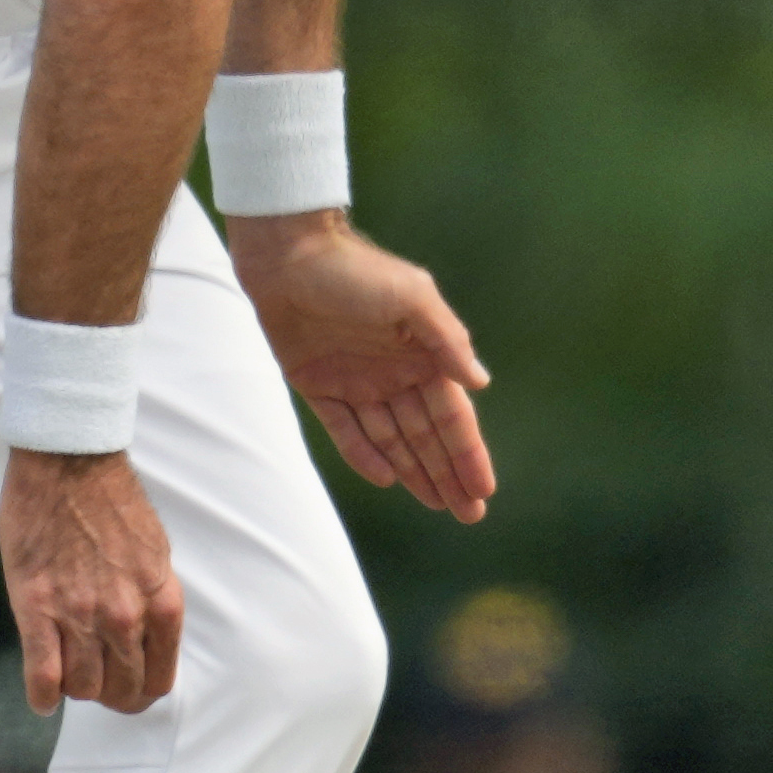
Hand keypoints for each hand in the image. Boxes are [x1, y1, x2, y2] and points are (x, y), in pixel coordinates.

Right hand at [1, 448, 183, 713]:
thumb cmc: (111, 501)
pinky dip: (42, 696)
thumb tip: (141, 638)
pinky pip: (43, 675)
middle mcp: (126, 617)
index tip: (126, 687)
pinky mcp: (38, 608)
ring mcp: (81, 615)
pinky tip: (41, 697)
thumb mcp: (154, 554)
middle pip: (120, 691)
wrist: (69, 463)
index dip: (140, 691)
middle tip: (94, 684)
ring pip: (82, 688)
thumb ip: (151, 601)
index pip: (159, 679)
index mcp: (161, 604)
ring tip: (65, 675)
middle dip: (108, 695)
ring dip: (74, 689)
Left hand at [227, 210, 495, 520]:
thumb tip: (479, 382)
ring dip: (415, 471)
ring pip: (392, 438)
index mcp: (423, 354)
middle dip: (449, 475)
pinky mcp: (317, 384)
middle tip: (469, 516)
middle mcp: (394, 373)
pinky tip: (386, 479)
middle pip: (427, 436)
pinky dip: (364, 455)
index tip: (484, 492)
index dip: (468, 454)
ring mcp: (357, 381)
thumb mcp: (411, 297)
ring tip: (438, 505)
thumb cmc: (354, 270)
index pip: (453, 416)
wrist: (287, 256)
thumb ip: (446, 339)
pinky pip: (346, 429)